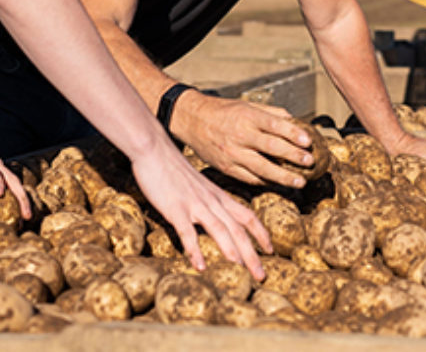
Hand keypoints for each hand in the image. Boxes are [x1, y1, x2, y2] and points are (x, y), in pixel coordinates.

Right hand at [130, 132, 271, 279]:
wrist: (154, 149)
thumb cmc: (174, 168)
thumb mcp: (199, 185)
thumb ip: (209, 201)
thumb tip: (216, 217)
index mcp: (218, 196)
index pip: (247, 216)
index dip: (261, 234)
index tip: (270, 250)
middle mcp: (212, 201)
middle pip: (238, 229)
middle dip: (252, 253)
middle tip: (261, 275)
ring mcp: (194, 204)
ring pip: (220, 229)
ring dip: (232, 251)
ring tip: (241, 270)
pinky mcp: (176, 208)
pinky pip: (187, 232)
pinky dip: (195, 250)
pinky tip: (200, 266)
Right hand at [174, 93, 315, 187]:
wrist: (192, 121)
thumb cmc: (223, 111)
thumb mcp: (246, 105)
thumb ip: (271, 113)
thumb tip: (294, 120)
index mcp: (247, 116)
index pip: (275, 125)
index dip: (293, 133)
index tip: (308, 141)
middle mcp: (240, 135)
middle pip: (271, 147)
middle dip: (293, 156)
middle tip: (310, 162)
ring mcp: (233, 153)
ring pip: (262, 168)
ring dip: (283, 176)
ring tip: (300, 181)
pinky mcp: (226, 168)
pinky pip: (249, 178)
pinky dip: (265, 181)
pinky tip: (278, 183)